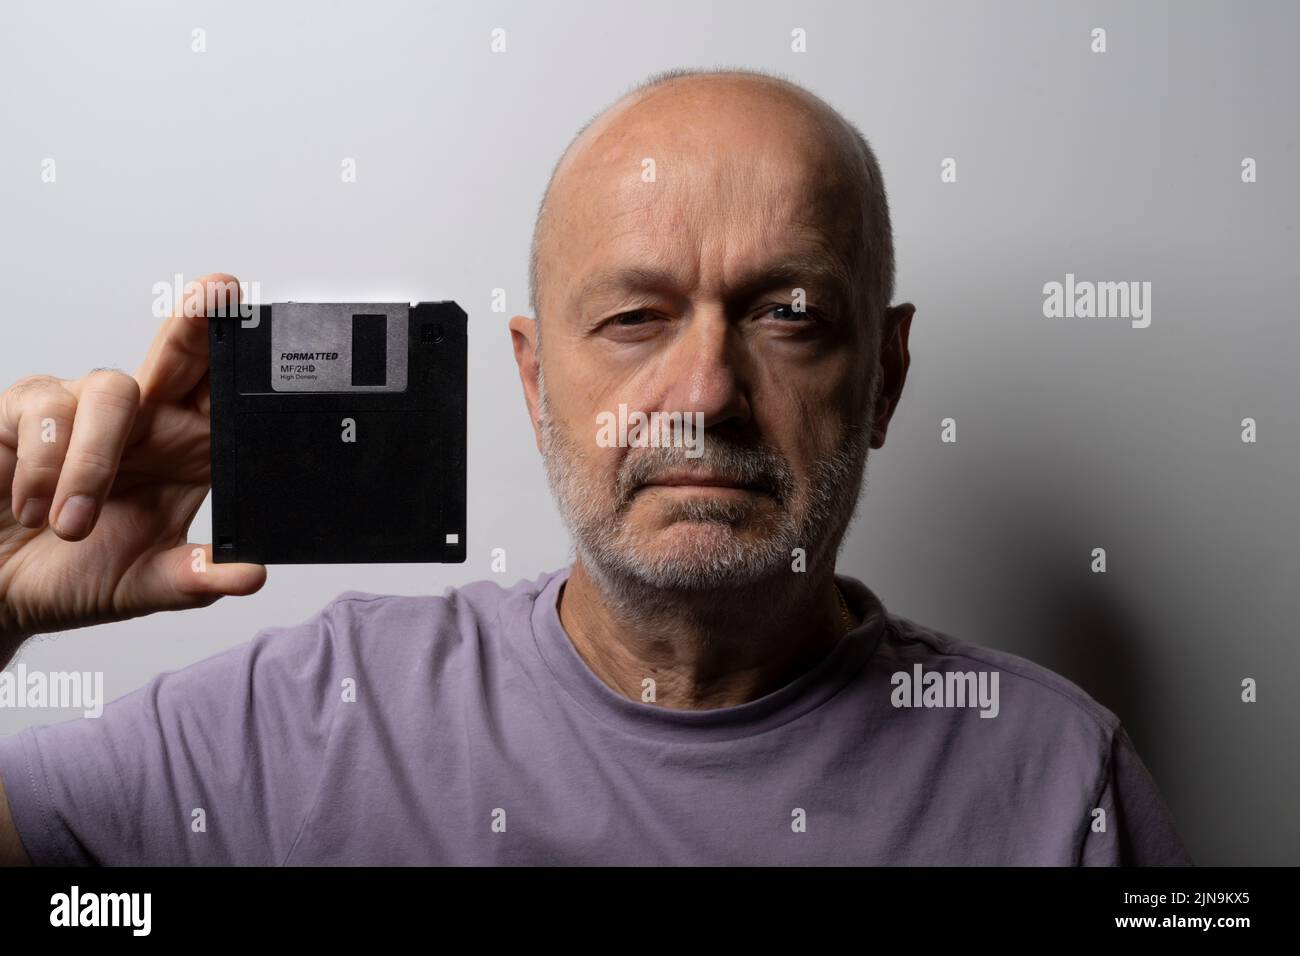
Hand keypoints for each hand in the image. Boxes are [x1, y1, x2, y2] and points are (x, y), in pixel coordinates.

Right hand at [0, 274, 265, 649]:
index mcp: (187, 454)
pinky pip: (45, 408)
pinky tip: (32, 507)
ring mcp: (86, 410)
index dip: (247, 362)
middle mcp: (145, 421)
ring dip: (92, 464)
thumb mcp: (142, 586)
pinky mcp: (26, 411)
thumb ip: (194, 579)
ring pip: (111, 391)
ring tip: (71, 525)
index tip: (270, 332)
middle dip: (200, 322)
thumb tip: (253, 575)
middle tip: (218, 294)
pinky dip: (43, 464)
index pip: (227, 399)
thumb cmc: (75, 576)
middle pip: (181, 356)